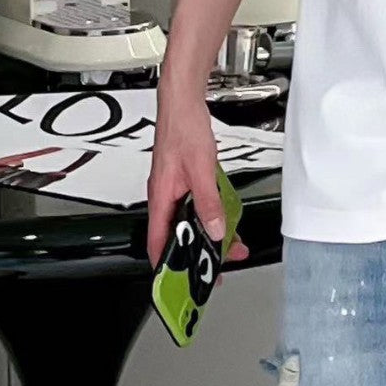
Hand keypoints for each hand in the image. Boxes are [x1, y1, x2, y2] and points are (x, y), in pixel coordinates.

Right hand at [146, 86, 249, 275]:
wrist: (183, 100)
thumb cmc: (183, 127)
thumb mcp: (201, 169)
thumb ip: (209, 202)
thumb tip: (215, 230)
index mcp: (161, 198)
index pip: (158, 244)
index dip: (168, 267)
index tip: (180, 284)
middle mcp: (164, 196)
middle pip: (177, 234)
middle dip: (197, 251)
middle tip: (216, 266)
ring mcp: (174, 188)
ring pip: (188, 220)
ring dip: (206, 232)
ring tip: (228, 244)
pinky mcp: (184, 178)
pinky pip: (194, 204)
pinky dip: (208, 214)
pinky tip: (222, 216)